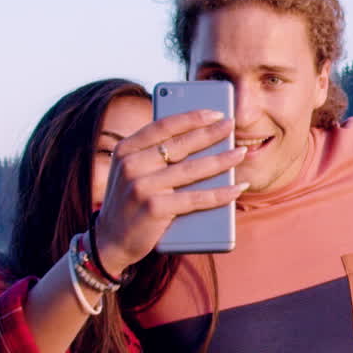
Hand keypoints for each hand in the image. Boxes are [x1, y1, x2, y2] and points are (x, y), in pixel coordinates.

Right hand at [95, 110, 246, 275]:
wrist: (111, 241)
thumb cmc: (131, 201)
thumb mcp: (134, 172)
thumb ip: (154, 155)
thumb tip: (199, 137)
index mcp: (125, 150)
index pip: (163, 126)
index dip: (191, 117)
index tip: (215, 112)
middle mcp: (131, 165)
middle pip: (181, 145)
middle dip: (211, 133)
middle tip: (232, 125)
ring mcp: (142, 186)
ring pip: (192, 170)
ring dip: (222, 160)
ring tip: (241, 153)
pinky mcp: (155, 208)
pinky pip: (196, 198)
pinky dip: (220, 194)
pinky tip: (237, 188)